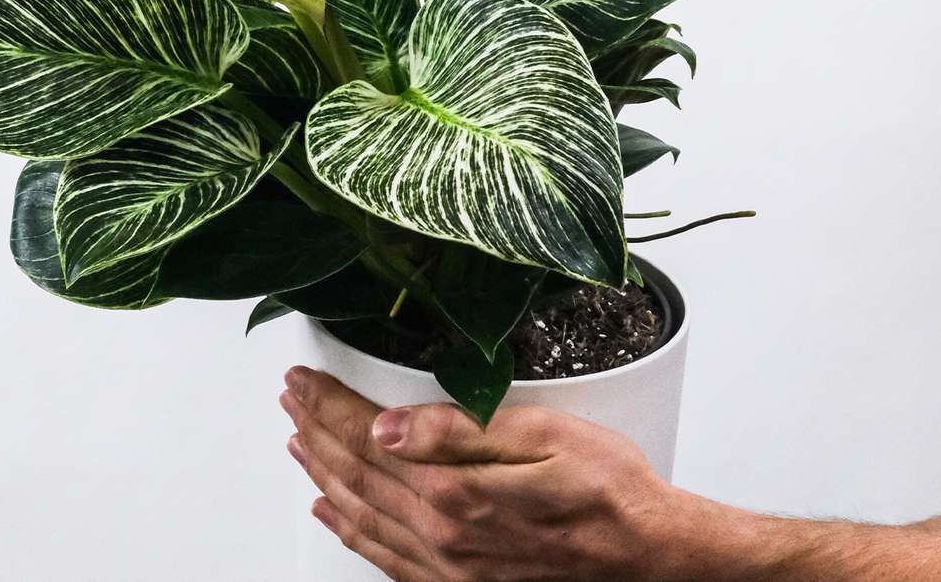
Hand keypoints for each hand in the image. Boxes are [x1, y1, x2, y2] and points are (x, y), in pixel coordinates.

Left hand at [279, 365, 701, 581]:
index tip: (301, 378)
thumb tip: (385, 424)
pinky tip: (331, 513)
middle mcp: (440, 532)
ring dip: (322, 473)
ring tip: (297, 442)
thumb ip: (459, 431)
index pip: (367, 435)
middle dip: (315, 430)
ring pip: (360, 513)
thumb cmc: (609, 492)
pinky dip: (348, 531)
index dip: (328, 404)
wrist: (650, 558)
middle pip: (355, 473)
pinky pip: (383, 557)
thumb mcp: (545, 437)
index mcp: (454, 488)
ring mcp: (446, 564)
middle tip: (289, 398)